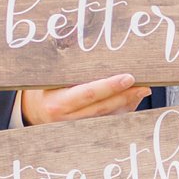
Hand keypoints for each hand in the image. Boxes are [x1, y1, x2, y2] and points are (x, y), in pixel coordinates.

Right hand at [20, 73, 150, 124]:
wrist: (34, 113)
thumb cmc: (44, 88)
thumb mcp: (50, 76)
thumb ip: (65, 64)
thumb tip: (89, 45)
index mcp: (57, 103)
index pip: (88, 93)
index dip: (110, 86)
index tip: (128, 77)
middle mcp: (66, 120)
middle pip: (102, 108)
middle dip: (125, 96)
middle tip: (144, 85)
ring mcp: (75, 129)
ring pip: (107, 117)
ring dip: (126, 104)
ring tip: (142, 90)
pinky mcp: (83, 134)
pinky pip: (106, 122)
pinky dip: (121, 112)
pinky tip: (132, 100)